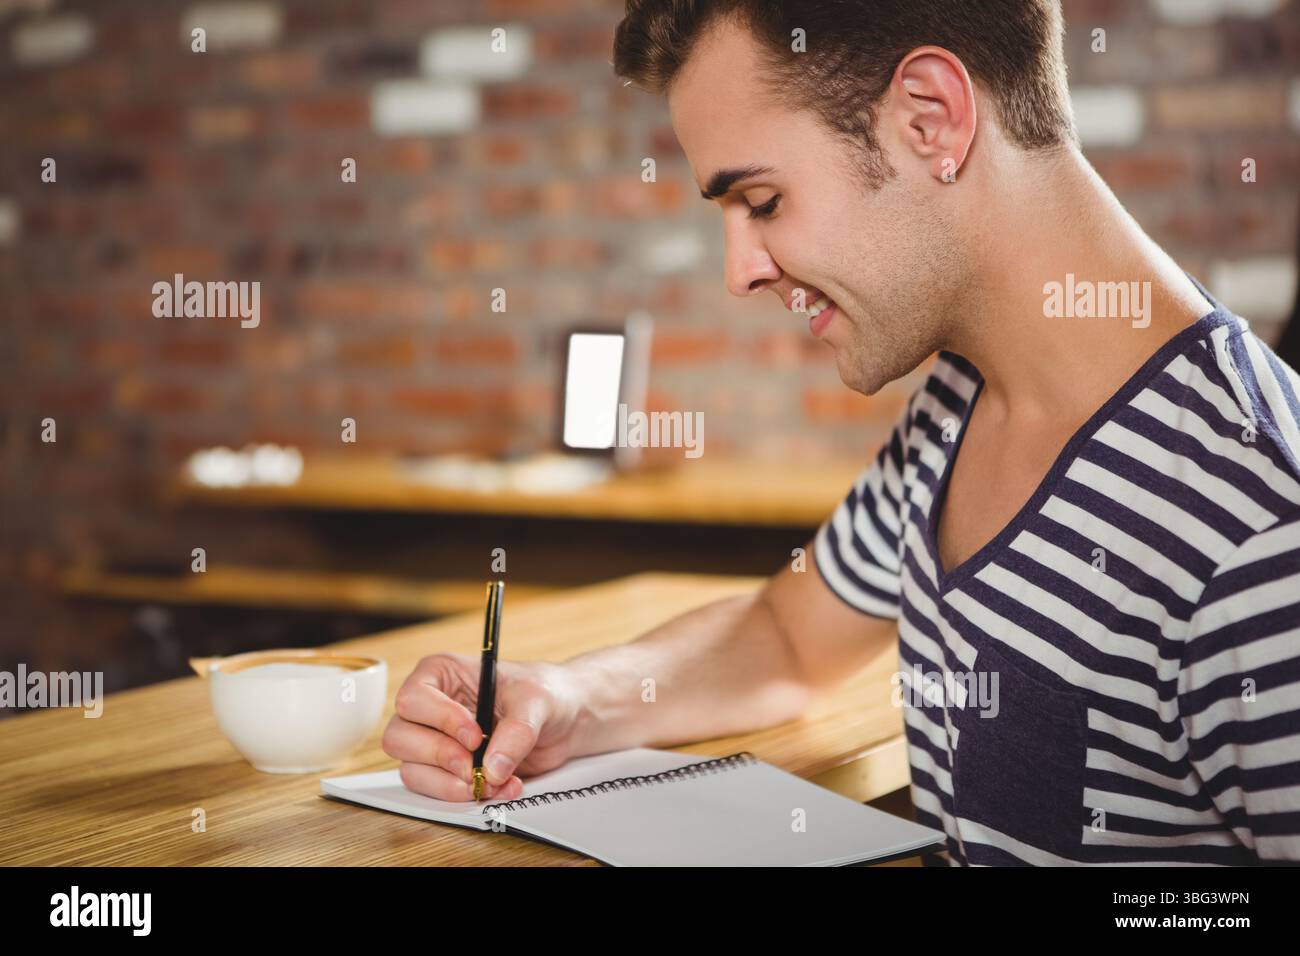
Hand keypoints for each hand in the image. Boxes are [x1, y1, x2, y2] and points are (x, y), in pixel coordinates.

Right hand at [382, 652, 585, 801]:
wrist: (565, 719)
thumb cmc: (545, 692)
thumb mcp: (536, 701)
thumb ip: (517, 731)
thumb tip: (492, 767)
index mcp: (441, 674)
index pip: (413, 700)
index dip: (440, 721)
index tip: (474, 736)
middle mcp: (430, 708)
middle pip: (400, 738)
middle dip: (440, 758)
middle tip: (474, 767)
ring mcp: (435, 741)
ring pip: (412, 771)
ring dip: (451, 784)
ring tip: (493, 782)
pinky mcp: (447, 770)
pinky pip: (436, 790)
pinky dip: (464, 796)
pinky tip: (499, 788)